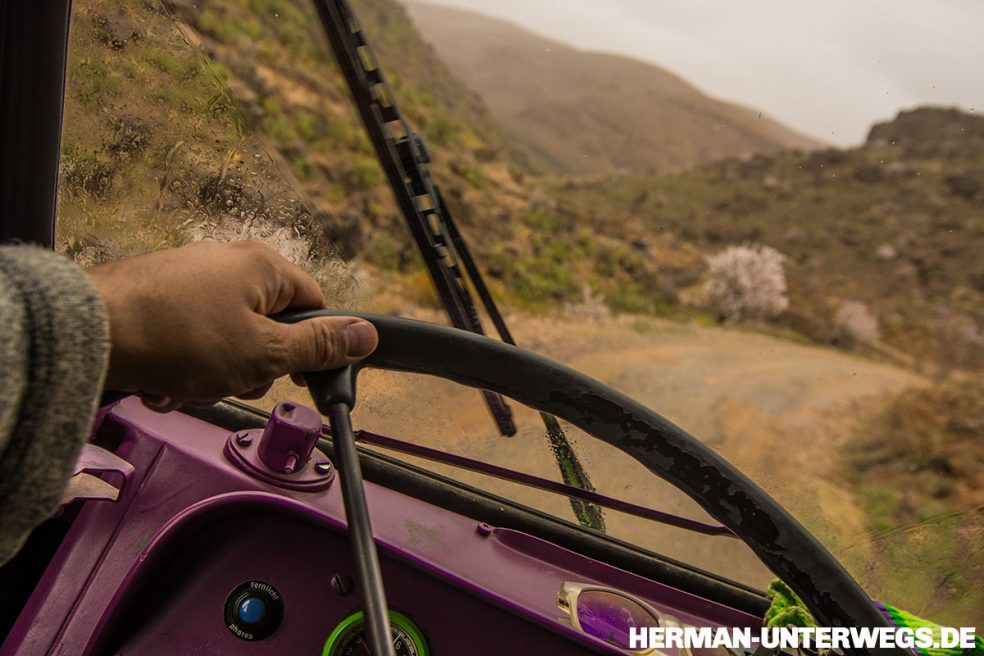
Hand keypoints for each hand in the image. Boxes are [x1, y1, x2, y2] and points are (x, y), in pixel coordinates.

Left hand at [86, 240, 377, 410]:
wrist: (88, 333)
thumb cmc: (175, 336)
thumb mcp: (264, 352)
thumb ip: (318, 346)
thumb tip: (365, 335)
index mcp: (262, 266)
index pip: (314, 304)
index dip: (313, 345)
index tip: (302, 374)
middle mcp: (227, 263)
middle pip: (268, 326)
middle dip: (253, 366)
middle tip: (234, 381)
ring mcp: (188, 278)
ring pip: (226, 339)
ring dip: (214, 373)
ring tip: (189, 383)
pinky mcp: (157, 297)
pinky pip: (188, 339)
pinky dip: (181, 365)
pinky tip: (164, 380)